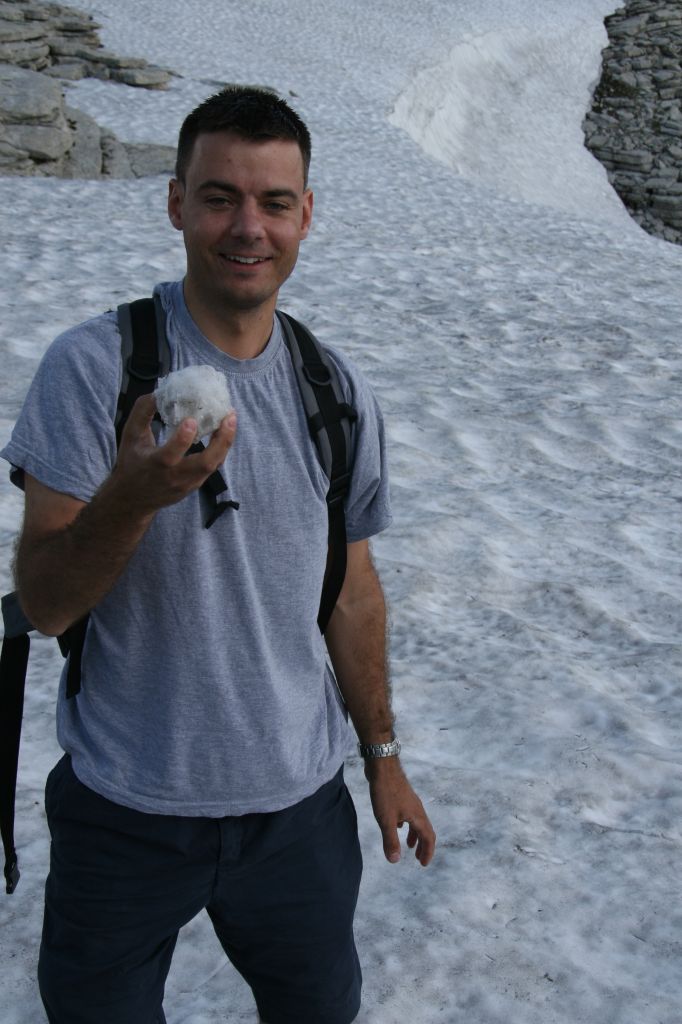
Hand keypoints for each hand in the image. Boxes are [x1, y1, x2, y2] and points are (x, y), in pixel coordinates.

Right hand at [112, 394, 236, 515]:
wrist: (134, 498)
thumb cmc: (131, 462)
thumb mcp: (130, 436)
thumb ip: (142, 413)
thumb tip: (159, 392)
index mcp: (153, 465)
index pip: (169, 456)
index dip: (181, 440)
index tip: (192, 420)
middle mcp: (173, 477)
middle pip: (204, 464)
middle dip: (220, 441)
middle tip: (229, 417)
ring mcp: (187, 483)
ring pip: (213, 465)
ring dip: (225, 443)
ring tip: (230, 419)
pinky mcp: (195, 485)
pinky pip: (213, 467)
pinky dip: (220, 449)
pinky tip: (224, 431)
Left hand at [365, 758, 435, 865]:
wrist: (382, 765)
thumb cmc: (385, 792)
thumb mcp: (386, 820)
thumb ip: (391, 840)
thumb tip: (395, 861)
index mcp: (417, 816)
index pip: (428, 837)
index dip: (427, 852)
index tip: (423, 864)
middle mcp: (417, 808)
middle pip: (425, 830)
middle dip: (423, 846)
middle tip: (419, 859)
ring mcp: (410, 801)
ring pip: (417, 822)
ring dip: (415, 835)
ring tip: (409, 845)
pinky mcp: (402, 795)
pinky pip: (409, 814)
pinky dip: (407, 824)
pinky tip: (397, 825)